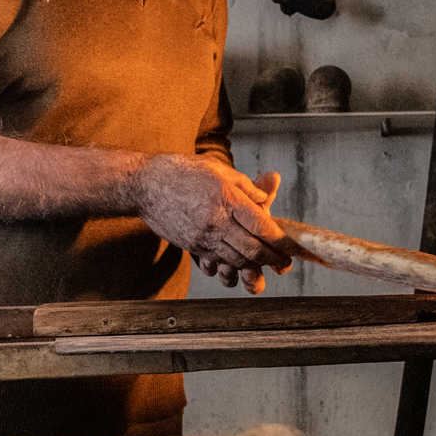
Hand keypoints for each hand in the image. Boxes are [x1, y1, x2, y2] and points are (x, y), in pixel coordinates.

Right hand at [135, 157, 289, 293]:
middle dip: (272, 260)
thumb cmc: (183, 172)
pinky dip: (233, 265)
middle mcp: (216, 220)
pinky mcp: (192, 246)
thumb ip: (246, 187)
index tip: (290, 247)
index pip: (262, 226)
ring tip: (266, 265)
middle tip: (284, 264)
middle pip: (252, 249)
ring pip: (236, 260)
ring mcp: (202, 236)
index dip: (280, 241)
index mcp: (226, 197)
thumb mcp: (219, 170)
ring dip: (254, 266)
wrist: (145, 185)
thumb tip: (266, 199)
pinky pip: (218, 262)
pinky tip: (241, 262)